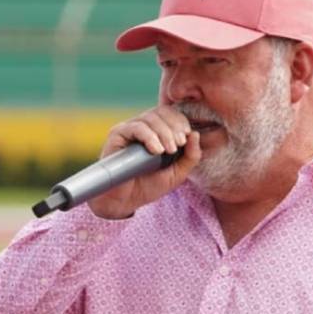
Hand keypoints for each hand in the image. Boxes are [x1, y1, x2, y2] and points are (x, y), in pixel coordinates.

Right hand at [86, 106, 201, 219]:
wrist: (126, 201)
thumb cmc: (149, 186)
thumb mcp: (177, 173)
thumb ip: (190, 156)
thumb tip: (195, 134)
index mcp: (157, 131)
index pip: (170, 114)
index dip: (180, 122)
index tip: (186, 139)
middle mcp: (142, 126)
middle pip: (161, 112)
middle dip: (174, 128)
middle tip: (179, 145)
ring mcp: (129, 129)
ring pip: (150, 118)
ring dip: (164, 133)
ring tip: (169, 150)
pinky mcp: (117, 135)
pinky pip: (135, 128)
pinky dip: (149, 136)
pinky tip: (156, 151)